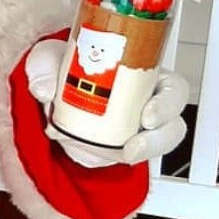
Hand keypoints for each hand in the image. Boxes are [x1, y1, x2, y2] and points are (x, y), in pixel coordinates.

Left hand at [25, 38, 187, 167]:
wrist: (47, 94)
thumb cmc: (60, 67)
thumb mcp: (49, 58)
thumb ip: (44, 67)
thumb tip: (44, 89)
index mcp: (141, 74)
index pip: (174, 89)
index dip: (169, 104)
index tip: (148, 116)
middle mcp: (145, 103)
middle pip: (171, 126)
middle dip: (158, 140)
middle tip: (132, 147)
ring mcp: (134, 130)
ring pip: (153, 148)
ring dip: (138, 153)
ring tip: (118, 153)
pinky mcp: (118, 149)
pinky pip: (122, 159)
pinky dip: (104, 158)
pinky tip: (84, 150)